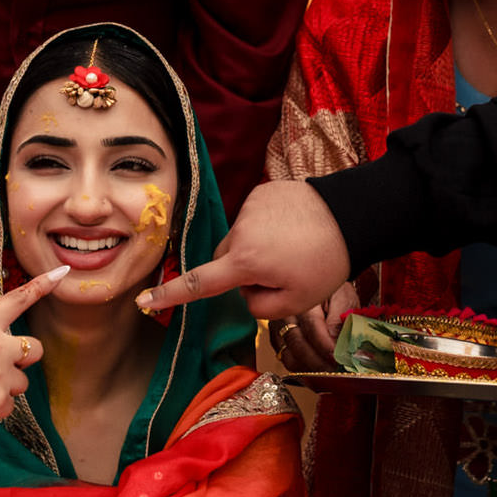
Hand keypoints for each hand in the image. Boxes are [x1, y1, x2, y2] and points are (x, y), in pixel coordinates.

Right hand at [139, 180, 349, 323]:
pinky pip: (253, 219)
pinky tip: (291, 229)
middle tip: (280, 273)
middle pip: (225, 260)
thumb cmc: (326, 264)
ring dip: (255, 248)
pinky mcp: (262, 192)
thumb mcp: (295, 302)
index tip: (144, 301)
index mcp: (246, 262)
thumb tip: (242, 291)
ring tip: (291, 248)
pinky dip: (265, 228)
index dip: (170, 295)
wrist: (352, 216)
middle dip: (241, 270)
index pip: (201, 283)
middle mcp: (241, 231)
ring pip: (239, 239)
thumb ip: (258, 305)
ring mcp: (250, 207)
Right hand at [268, 280, 354, 373]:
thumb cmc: (332, 291)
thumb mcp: (343, 299)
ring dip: (309, 368)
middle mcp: (285, 313)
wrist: (319, 279)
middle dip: (318, 363)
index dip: (326, 348)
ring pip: (289, 356)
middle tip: (336, 371)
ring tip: (327, 372)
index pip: (312, 329)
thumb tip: (339, 346)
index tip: (340, 360)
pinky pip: (285, 358)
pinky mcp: (276, 337)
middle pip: (297, 345)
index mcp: (303, 299)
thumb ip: (340, 322)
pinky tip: (316, 368)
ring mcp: (277, 326)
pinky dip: (301, 367)